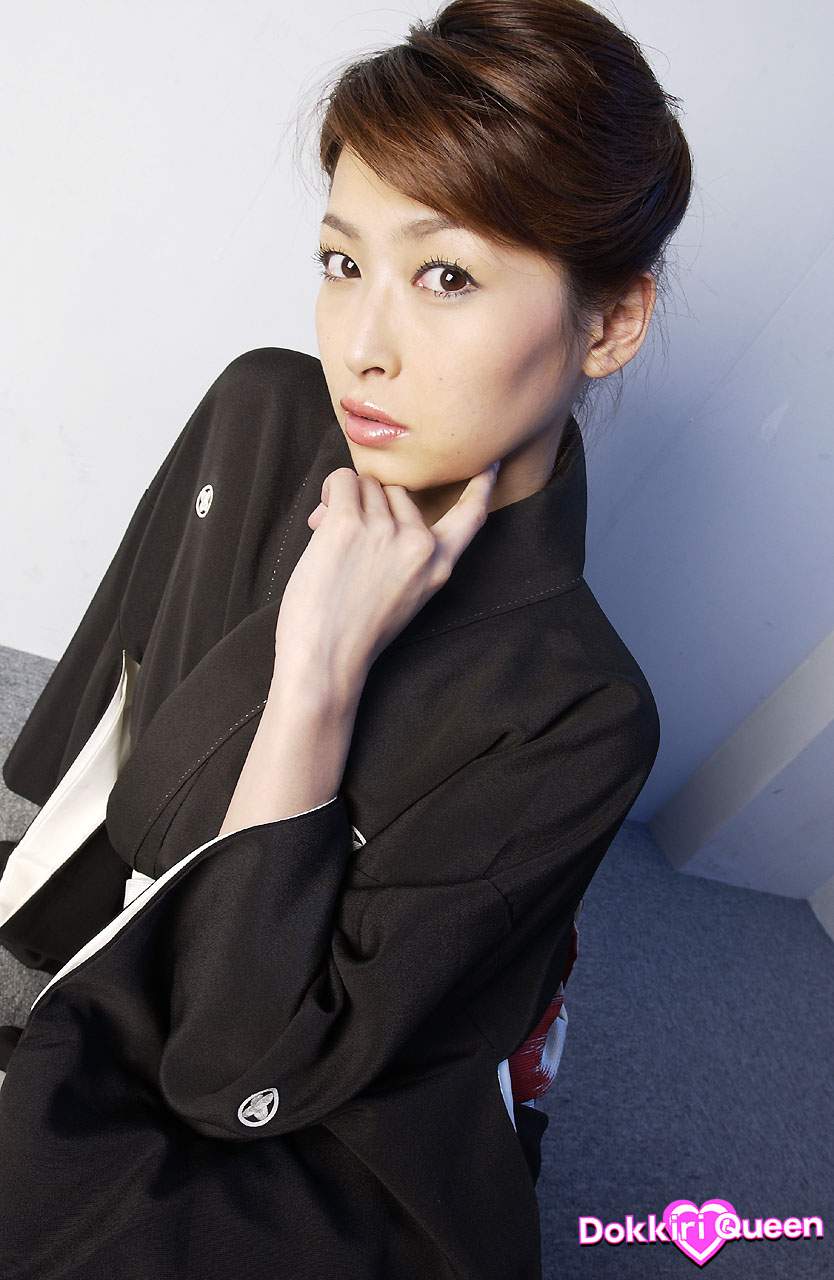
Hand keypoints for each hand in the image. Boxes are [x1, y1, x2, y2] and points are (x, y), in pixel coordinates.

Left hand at [272, 461, 500, 703]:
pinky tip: (319, 522)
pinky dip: (327, 493)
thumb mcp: (403, 596)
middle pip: (397, 490)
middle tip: (348, 540)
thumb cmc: (352, 635)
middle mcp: (419, 545)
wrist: (325, 662)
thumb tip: (367, 499)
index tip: (490, 466)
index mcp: (438, 567)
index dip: (481, 489)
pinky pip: (340, 481)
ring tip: (330, 542)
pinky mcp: (348, 524)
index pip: (470, 518)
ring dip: (344, 502)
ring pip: (366, 485)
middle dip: (371, 505)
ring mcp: (385, 532)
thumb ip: (403, 552)